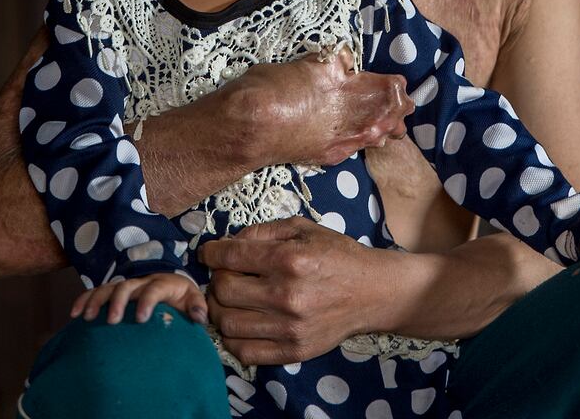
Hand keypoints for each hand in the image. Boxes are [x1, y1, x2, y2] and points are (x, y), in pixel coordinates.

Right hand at [70, 271, 207, 325]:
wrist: (169, 283)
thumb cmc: (180, 296)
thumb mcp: (191, 298)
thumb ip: (197, 307)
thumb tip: (199, 317)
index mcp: (162, 283)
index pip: (154, 289)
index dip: (147, 301)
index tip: (141, 319)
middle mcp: (141, 281)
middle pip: (127, 287)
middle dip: (118, 302)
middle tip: (112, 320)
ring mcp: (126, 285)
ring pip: (108, 288)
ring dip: (96, 300)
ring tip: (87, 317)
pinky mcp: (113, 291)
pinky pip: (96, 292)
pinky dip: (84, 300)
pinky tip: (74, 315)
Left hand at [200, 216, 377, 364]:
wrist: (372, 291)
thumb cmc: (337, 254)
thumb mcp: (303, 228)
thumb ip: (263, 231)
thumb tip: (228, 241)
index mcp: (289, 259)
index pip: (230, 257)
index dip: (211, 253)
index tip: (208, 252)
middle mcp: (287, 295)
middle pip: (224, 291)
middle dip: (215, 279)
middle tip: (223, 274)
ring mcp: (289, 327)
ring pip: (228, 323)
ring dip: (220, 309)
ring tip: (229, 299)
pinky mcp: (293, 351)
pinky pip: (244, 351)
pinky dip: (232, 337)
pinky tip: (241, 321)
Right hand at [232, 48, 412, 167]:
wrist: (251, 126)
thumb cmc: (275, 87)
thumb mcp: (308, 62)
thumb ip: (332, 62)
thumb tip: (343, 62)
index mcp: (355, 90)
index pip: (390, 90)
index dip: (396, 86)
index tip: (399, 83)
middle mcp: (354, 119)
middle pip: (390, 116)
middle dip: (399, 109)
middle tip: (405, 104)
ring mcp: (342, 141)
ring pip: (377, 136)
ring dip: (386, 127)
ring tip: (392, 124)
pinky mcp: (327, 156)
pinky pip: (356, 147)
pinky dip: (363, 140)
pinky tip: (362, 138)